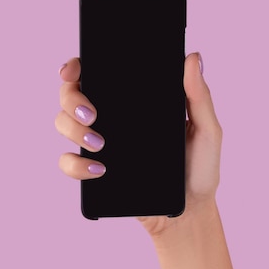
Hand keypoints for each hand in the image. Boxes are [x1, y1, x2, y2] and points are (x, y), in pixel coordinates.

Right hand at [56, 53, 222, 237]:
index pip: (98, 73)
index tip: (75, 70)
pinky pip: (68, 162)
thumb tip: (193, 58)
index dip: (78, 67)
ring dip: (72, 129)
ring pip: (63, 123)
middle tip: (92, 114)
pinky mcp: (94, 171)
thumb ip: (199, 96)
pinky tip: (99, 170)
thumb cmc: (199, 168)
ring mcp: (99, 144)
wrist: (189, 211)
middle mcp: (112, 118)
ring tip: (99, 144)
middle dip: (71, 98)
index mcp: (134, 101)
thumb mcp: (206, 129)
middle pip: (71, 94)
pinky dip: (76, 165)